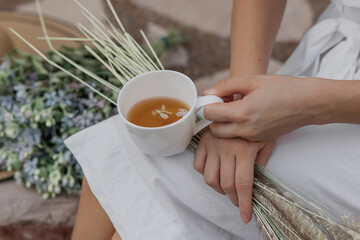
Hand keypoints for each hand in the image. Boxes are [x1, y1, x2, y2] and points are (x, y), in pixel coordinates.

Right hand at [193, 129, 273, 223]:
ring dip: (218, 189)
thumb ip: (261, 160)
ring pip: (209, 177)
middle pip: (225, 184)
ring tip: (227, 190)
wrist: (242, 99)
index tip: (246, 216)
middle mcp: (226, 149)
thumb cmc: (259, 120)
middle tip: (239, 203)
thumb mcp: (266, 140)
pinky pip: (197, 164)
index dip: (244, 203)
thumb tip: (255, 179)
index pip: (242, 184)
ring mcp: (213, 145)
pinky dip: (203, 173)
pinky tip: (214, 173)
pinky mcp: (203, 141)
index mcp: (244, 150)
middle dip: (233, 200)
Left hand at [203, 75, 324, 140]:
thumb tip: (207, 92)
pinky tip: (245, 116)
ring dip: (223, 125)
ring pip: (226, 136)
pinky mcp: (259, 141)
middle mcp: (246, 129)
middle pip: (214, 130)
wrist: (309, 103)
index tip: (212, 98)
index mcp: (242, 112)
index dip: (207, 105)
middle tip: (221, 106)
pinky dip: (235, 129)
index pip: (210, 114)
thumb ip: (226, 86)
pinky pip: (239, 138)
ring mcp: (253, 138)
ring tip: (233, 110)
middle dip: (213, 118)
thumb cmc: (282, 88)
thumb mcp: (252, 80)